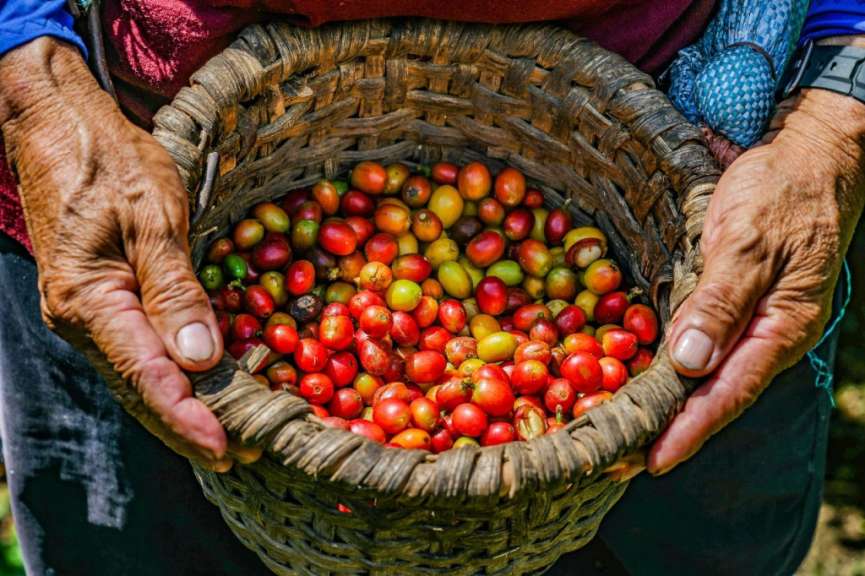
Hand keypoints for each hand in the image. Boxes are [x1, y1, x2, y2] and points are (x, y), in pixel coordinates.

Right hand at [0, 39, 254, 469]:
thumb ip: (175, 290)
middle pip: (141, 390)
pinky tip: (201, 389)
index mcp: (90, 303)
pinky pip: (137, 352)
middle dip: (190, 428)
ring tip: (231, 436)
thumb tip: (200, 360)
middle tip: (243, 455)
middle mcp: (83, 320)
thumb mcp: (152, 218)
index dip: (188, 419)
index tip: (228, 448)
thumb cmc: (109, 163)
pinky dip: (171, 379)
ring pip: (138, 377)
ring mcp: (89, 315)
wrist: (58, 128)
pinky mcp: (102, 303)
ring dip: (183, 409)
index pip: (147, 378)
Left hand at [648, 87, 864, 474]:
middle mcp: (764, 337)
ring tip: (625, 430)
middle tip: (620, 458)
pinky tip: (642, 379)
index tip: (651, 460)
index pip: (727, 393)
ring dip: (667, 404)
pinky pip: (699, 347)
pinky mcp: (729, 304)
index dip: (688, 430)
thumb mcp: (747, 243)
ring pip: (704, 375)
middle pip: (713, 395)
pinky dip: (669, 368)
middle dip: (669, 428)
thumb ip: (720, 302)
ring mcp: (748, 322)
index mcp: (778, 330)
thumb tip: (689, 364)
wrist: (806, 160)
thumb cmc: (781, 195)